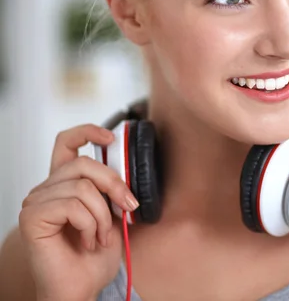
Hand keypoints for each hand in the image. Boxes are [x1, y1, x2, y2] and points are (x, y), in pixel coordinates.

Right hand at [18, 124, 138, 300]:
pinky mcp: (32, 217)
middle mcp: (46, 189)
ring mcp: (36, 202)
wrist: (82, 287)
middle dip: (114, 184)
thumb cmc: (95, 256)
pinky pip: (73, 205)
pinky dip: (90, 225)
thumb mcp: (112, 214)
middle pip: (84, 163)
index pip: (66, 143)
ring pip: (83, 187)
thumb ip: (113, 189)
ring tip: (101, 236)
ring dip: (103, 215)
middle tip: (127, 207)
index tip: (110, 136)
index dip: (87, 132)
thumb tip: (126, 169)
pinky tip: (89, 241)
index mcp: (64, 184)